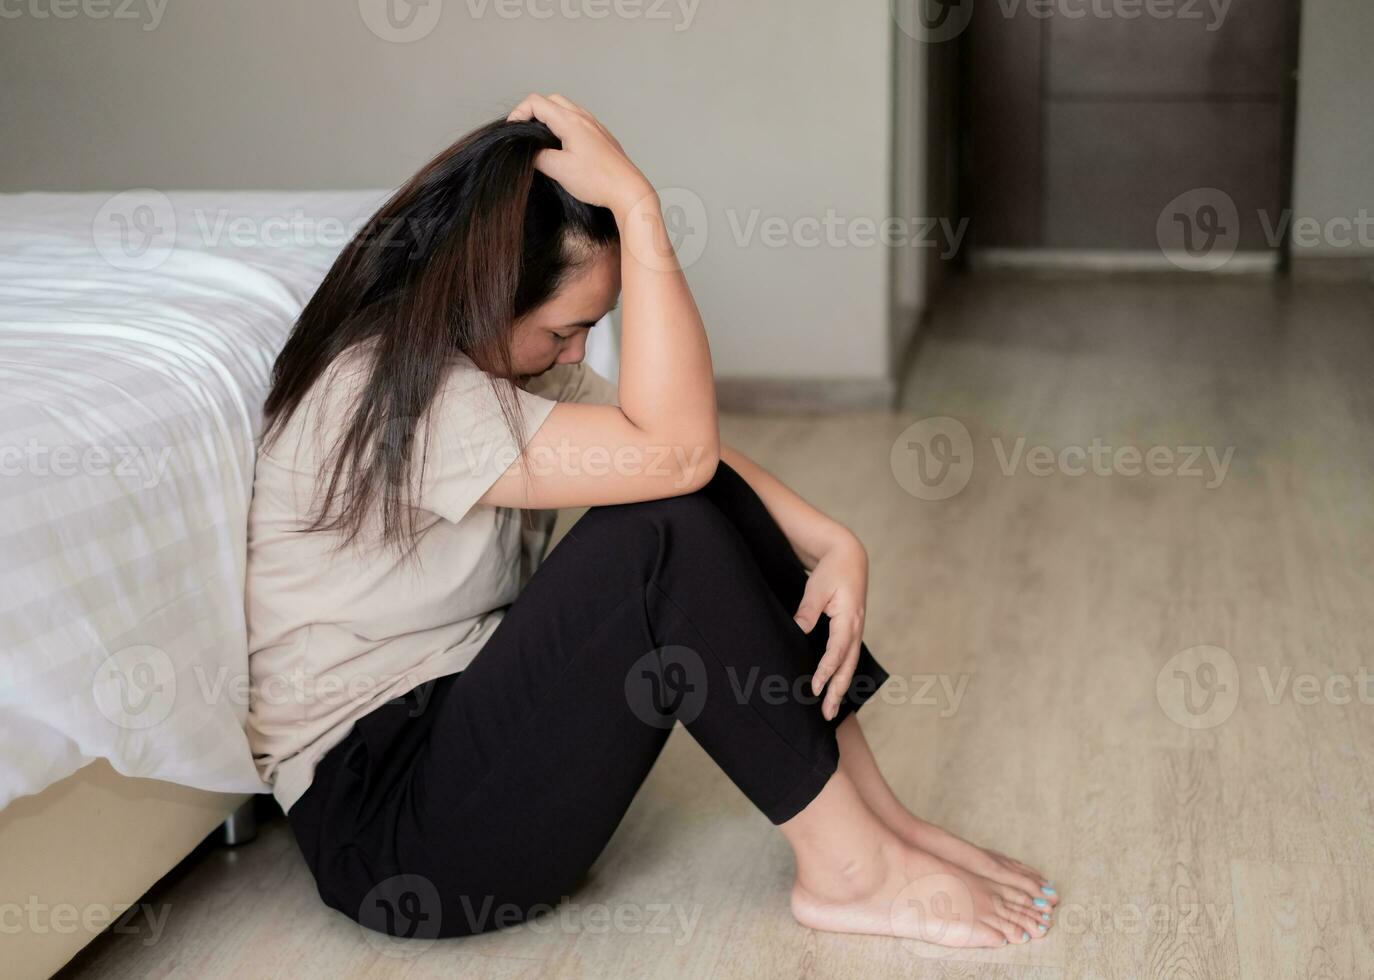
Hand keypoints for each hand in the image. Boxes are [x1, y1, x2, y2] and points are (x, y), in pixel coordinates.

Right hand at [506, 93, 652, 215]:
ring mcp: (595, 126)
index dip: (519, 113)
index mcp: (570, 122)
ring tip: (542, 138)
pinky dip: (565, 124)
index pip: (536, 102)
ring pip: (566, 108)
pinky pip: (579, 120)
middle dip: (533, 111)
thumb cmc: (597, 180)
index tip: (513, 130)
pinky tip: (563, 145)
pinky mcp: (602, 136)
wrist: (628, 190)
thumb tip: (529, 153)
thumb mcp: (559, 170)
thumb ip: (538, 157)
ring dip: (550, 117)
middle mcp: (583, 118)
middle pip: (551, 100)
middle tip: (525, 131)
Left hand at [793, 529, 868, 720]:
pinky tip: (832, 687)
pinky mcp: (851, 630)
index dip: (826, 671)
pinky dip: (841, 674)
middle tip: (828, 715)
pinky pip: (847, 657)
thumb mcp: (817, 588)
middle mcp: (856, 628)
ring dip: (840, 687)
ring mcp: (856, 631)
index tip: (815, 689)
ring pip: (849, 665)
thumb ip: (808, 610)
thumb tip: (798, 630)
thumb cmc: (832, 571)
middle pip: (848, 666)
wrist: (850, 557)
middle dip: (837, 691)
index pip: (837, 652)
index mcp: (849, 619)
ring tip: (831, 710)